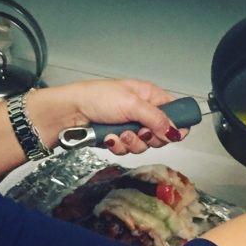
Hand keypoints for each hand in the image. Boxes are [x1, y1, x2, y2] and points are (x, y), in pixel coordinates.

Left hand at [30, 79, 187, 155]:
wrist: (69, 112)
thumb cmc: (97, 98)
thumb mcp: (131, 104)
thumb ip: (156, 118)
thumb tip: (176, 131)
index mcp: (149, 95)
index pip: (174, 111)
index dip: (176, 124)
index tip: (172, 133)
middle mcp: (142, 111)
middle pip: (162, 133)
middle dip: (150, 137)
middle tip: (140, 131)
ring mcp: (129, 126)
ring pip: (144, 145)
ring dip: (131, 142)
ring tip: (118, 133)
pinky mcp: (117, 139)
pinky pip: (127, 150)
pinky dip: (118, 146)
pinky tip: (108, 138)